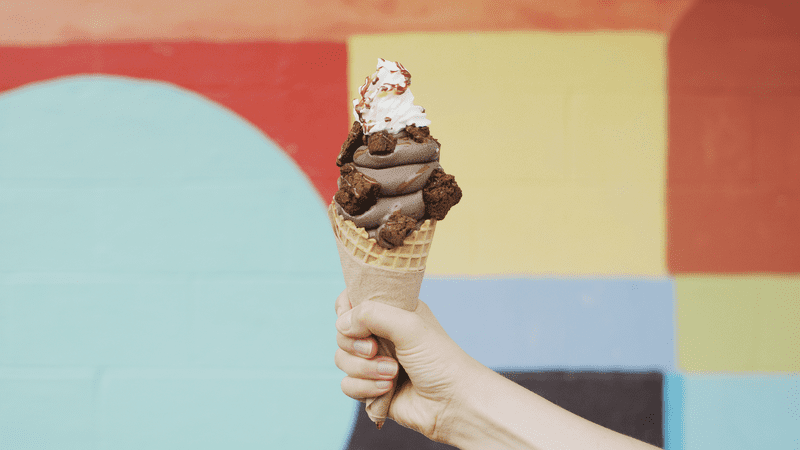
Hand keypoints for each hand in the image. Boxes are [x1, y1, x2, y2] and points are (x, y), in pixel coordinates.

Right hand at [334, 289, 487, 442]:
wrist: (454, 403)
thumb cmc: (440, 360)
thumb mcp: (409, 325)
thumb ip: (371, 314)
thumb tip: (341, 323)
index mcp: (392, 311)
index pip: (353, 300)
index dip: (347, 309)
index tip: (354, 319)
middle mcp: (381, 335)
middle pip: (342, 332)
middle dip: (356, 345)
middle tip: (376, 349)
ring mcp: (375, 362)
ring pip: (342, 359)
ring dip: (365, 369)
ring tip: (392, 373)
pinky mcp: (371, 388)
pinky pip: (347, 385)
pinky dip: (365, 388)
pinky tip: (388, 389)